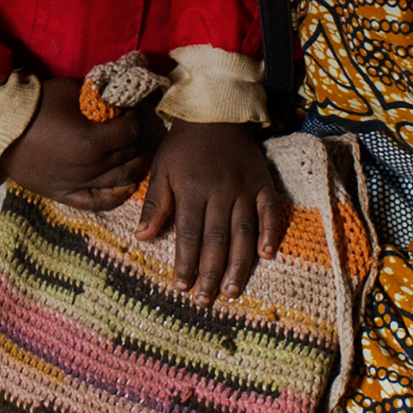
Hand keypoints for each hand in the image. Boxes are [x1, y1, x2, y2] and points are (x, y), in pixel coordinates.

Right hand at [0, 88, 157, 212]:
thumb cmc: (33, 107)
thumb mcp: (70, 91)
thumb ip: (98, 96)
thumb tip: (117, 99)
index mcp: (92, 141)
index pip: (131, 131)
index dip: (134, 118)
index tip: (128, 112)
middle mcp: (90, 167)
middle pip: (128, 154)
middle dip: (134, 139)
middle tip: (130, 129)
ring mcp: (78, 184)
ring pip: (120, 179)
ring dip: (133, 166)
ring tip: (136, 155)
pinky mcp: (64, 194)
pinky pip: (98, 202)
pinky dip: (117, 196)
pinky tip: (127, 187)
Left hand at [134, 117, 288, 303]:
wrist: (216, 112)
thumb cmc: (183, 145)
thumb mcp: (161, 169)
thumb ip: (155, 204)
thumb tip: (142, 237)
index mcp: (192, 189)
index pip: (188, 234)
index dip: (185, 262)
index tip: (181, 286)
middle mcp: (220, 192)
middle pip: (216, 240)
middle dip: (211, 273)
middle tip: (205, 300)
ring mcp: (245, 189)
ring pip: (243, 233)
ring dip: (239, 264)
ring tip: (232, 291)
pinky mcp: (263, 184)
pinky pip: (270, 211)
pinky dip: (270, 232)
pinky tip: (267, 255)